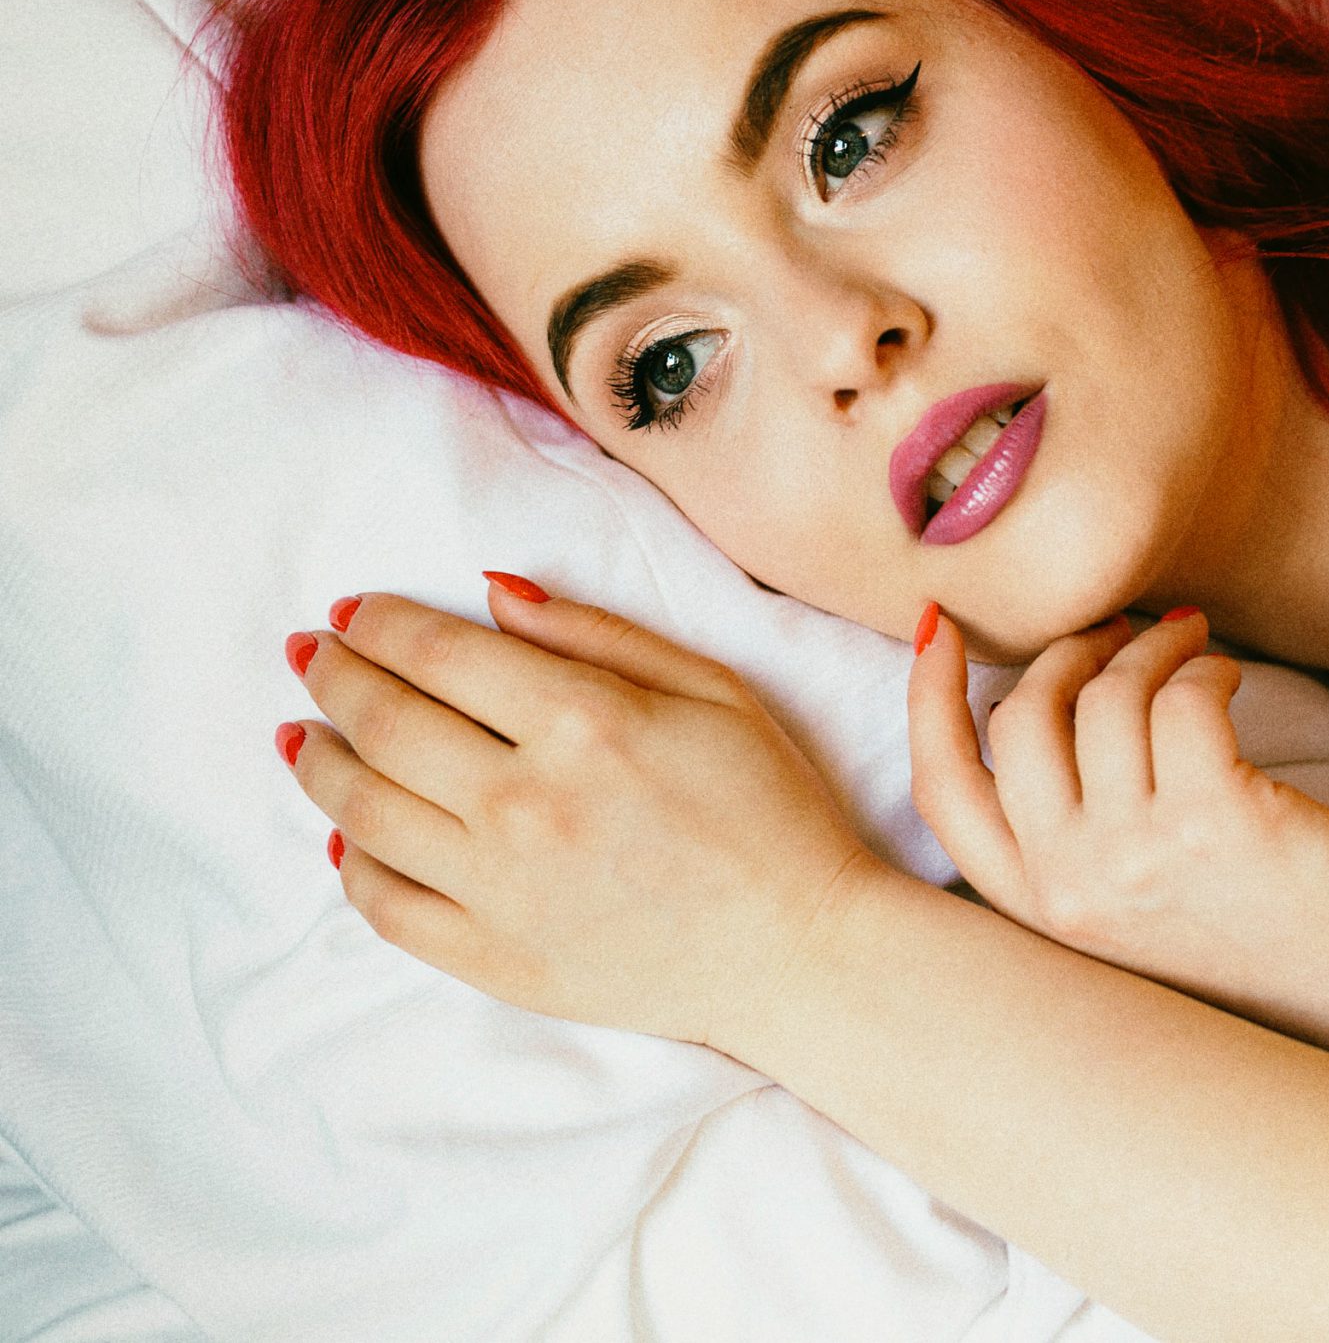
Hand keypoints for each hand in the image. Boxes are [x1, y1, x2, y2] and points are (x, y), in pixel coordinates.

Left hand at [278, 580, 875, 1051]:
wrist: (799, 950)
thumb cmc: (770, 811)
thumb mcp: (714, 689)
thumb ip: (598, 634)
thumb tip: (491, 594)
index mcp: (585, 723)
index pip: (439, 654)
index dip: (380, 625)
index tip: (353, 612)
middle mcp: (527, 803)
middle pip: (384, 724)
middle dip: (333, 677)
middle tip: (308, 655)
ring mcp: (502, 889)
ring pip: (365, 813)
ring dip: (320, 764)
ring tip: (305, 736)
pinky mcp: (496, 958)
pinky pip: (388, 907)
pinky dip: (352, 865)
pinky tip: (346, 836)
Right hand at [908, 606, 1328, 1080]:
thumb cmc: (1254, 945)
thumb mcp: (1129, 915)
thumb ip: (1074, 843)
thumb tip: (1049, 701)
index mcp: (1039, 910)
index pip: (943, 792)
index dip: (926, 699)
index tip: (940, 627)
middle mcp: (1073, 885)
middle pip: (1021, 718)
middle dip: (1067, 652)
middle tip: (1120, 633)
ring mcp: (1140, 854)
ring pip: (1109, 695)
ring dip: (1151, 645)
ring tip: (1191, 643)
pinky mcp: (1217, 818)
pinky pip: (1184, 697)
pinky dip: (1204, 667)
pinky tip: (1227, 678)